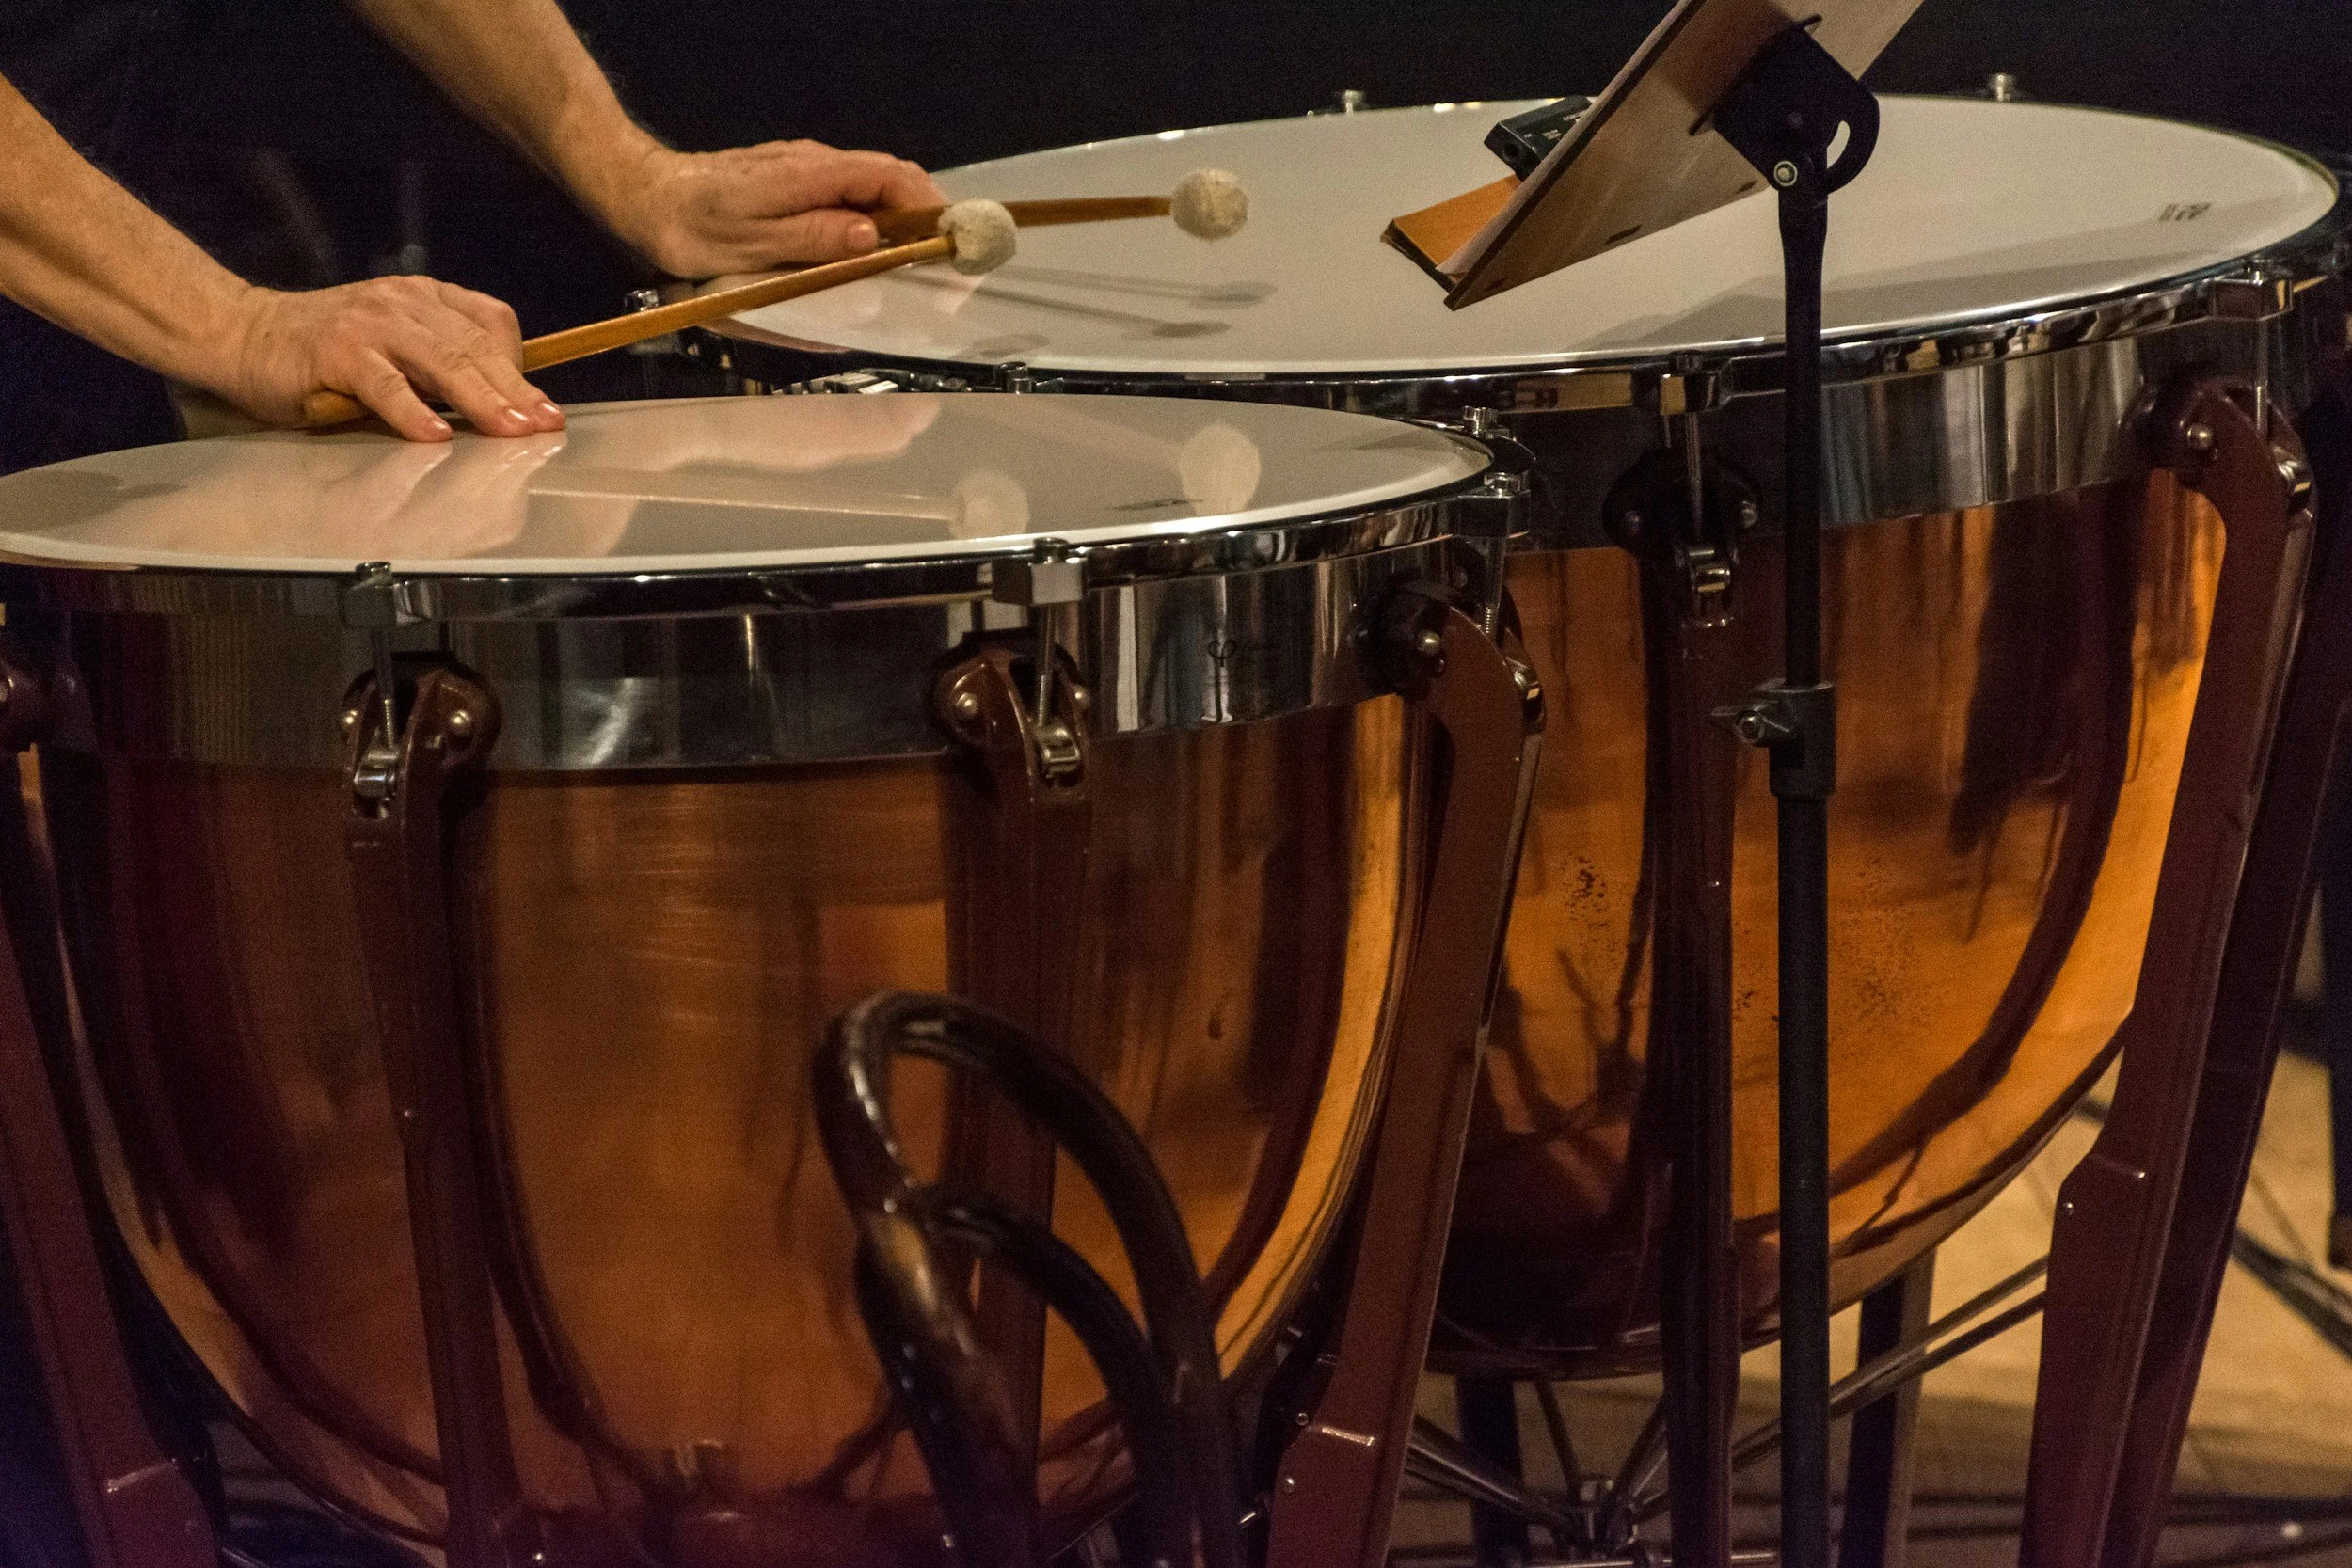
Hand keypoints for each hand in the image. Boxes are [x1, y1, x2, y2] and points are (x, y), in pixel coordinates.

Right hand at [205, 277, 566, 441]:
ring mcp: (369, 324)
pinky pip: (384, 383)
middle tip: (545, 426)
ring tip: (510, 431)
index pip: (491, 322)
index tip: (544, 409)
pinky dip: (412, 410)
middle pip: (474, 347)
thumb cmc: (326, 354)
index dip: (520, 366)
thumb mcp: (394, 350)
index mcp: (425, 298)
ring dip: (480, 399)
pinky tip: (435, 435)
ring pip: (440, 361)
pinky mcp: (335, 351)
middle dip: (515, 390)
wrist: (243, 334)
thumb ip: (438, 369)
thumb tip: (498, 409)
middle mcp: (403, 302)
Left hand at [598, 139, 945, 278]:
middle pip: (889, 181)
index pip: (891, 177)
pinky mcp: (793, 181)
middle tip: (942, 267)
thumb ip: (813, 237)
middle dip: (925, 219)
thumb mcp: (750, 244)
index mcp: (810, 174)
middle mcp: (814, 163)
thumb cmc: (689, 227)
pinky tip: (869, 254)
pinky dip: (870, 222)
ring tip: (914, 268)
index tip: (952, 243)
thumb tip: (871, 235)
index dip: (930, 207)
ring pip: (869, 189)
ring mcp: (804, 169)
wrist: (641, 195)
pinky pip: (846, 197)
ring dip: (899, 224)